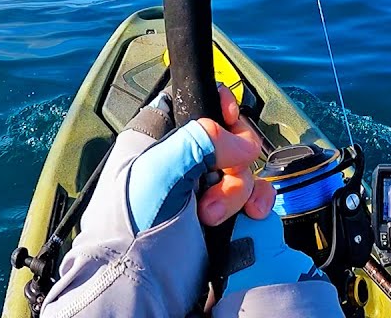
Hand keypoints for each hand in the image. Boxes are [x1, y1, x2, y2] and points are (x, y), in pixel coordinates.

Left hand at [124, 85, 275, 232]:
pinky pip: (255, 195)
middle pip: (229, 136)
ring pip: (245, 167)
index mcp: (158, 140)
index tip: (228, 117)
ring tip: (214, 216)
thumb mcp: (158, 172)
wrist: (142, 288)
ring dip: (240, 189)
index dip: (217, 104)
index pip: (196, 101)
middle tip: (212, 186)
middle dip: (232, 159)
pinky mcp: (224, 215)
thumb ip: (200, 140)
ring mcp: (205, 190)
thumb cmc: (132, 231)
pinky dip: (258, 202)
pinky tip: (250, 215)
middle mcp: (183, 161)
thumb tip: (240, 143)